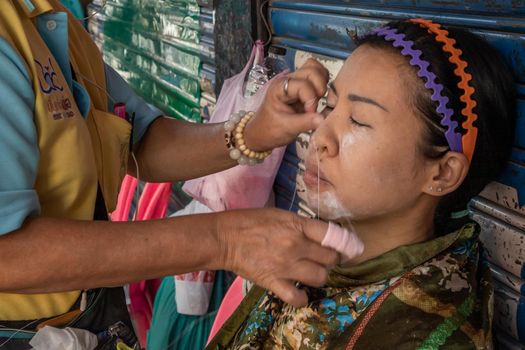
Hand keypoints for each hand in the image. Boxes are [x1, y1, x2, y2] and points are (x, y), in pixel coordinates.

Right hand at [216, 208, 338, 306]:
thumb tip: (322, 235)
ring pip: (320, 277)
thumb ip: (302, 225)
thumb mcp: (280, 214)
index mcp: (297, 225)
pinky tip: (300, 291)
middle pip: (330, 258)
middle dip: (331, 259)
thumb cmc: (251, 221)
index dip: (345, 243)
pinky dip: (302, 297)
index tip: (349, 248)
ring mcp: (286, 266)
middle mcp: (296, 246)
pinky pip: (297, 298)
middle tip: (323, 258)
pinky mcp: (273, 282)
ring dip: (320, 276)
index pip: (333, 236)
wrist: (225, 237)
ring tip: (312, 272)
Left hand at [244, 58, 329, 150]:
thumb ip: (306, 122)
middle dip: (319, 88)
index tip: (310, 114)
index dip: (311, 100)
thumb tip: (323, 118)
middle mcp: (287, 80)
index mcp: (279, 88)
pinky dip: (322, 83)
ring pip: (315, 69)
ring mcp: (295, 81)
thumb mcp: (287, 128)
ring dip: (322, 83)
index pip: (303, 85)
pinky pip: (316, 76)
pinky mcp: (301, 85)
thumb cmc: (271, 130)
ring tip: (317, 100)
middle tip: (315, 106)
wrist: (263, 133)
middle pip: (311, 70)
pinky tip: (318, 98)